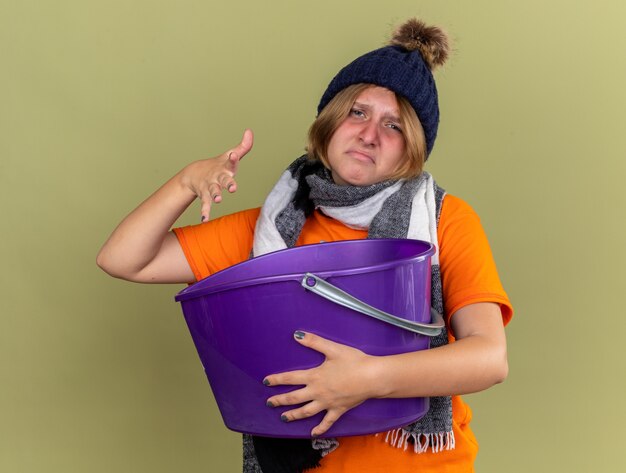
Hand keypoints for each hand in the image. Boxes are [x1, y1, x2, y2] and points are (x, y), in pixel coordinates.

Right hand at [180, 129, 253, 221]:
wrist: (193, 174)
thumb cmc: (218, 166)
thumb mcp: (230, 156)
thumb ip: (243, 147)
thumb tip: (249, 131)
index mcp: (226, 167)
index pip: (231, 161)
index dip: (234, 158)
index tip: (234, 155)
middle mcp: (217, 176)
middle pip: (224, 179)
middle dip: (228, 183)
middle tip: (233, 187)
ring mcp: (210, 186)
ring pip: (213, 191)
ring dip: (215, 195)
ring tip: (218, 200)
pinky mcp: (204, 195)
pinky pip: (205, 204)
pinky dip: (204, 212)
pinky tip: (204, 219)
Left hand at [263, 331, 378, 436]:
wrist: (372, 377)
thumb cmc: (354, 361)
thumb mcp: (332, 348)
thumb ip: (314, 342)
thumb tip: (296, 335)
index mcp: (315, 376)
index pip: (290, 378)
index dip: (277, 380)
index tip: (266, 382)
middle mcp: (318, 392)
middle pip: (294, 398)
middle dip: (280, 401)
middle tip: (269, 403)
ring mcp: (327, 403)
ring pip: (306, 412)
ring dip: (293, 415)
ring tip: (283, 418)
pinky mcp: (338, 410)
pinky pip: (327, 422)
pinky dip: (319, 429)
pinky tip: (312, 434)